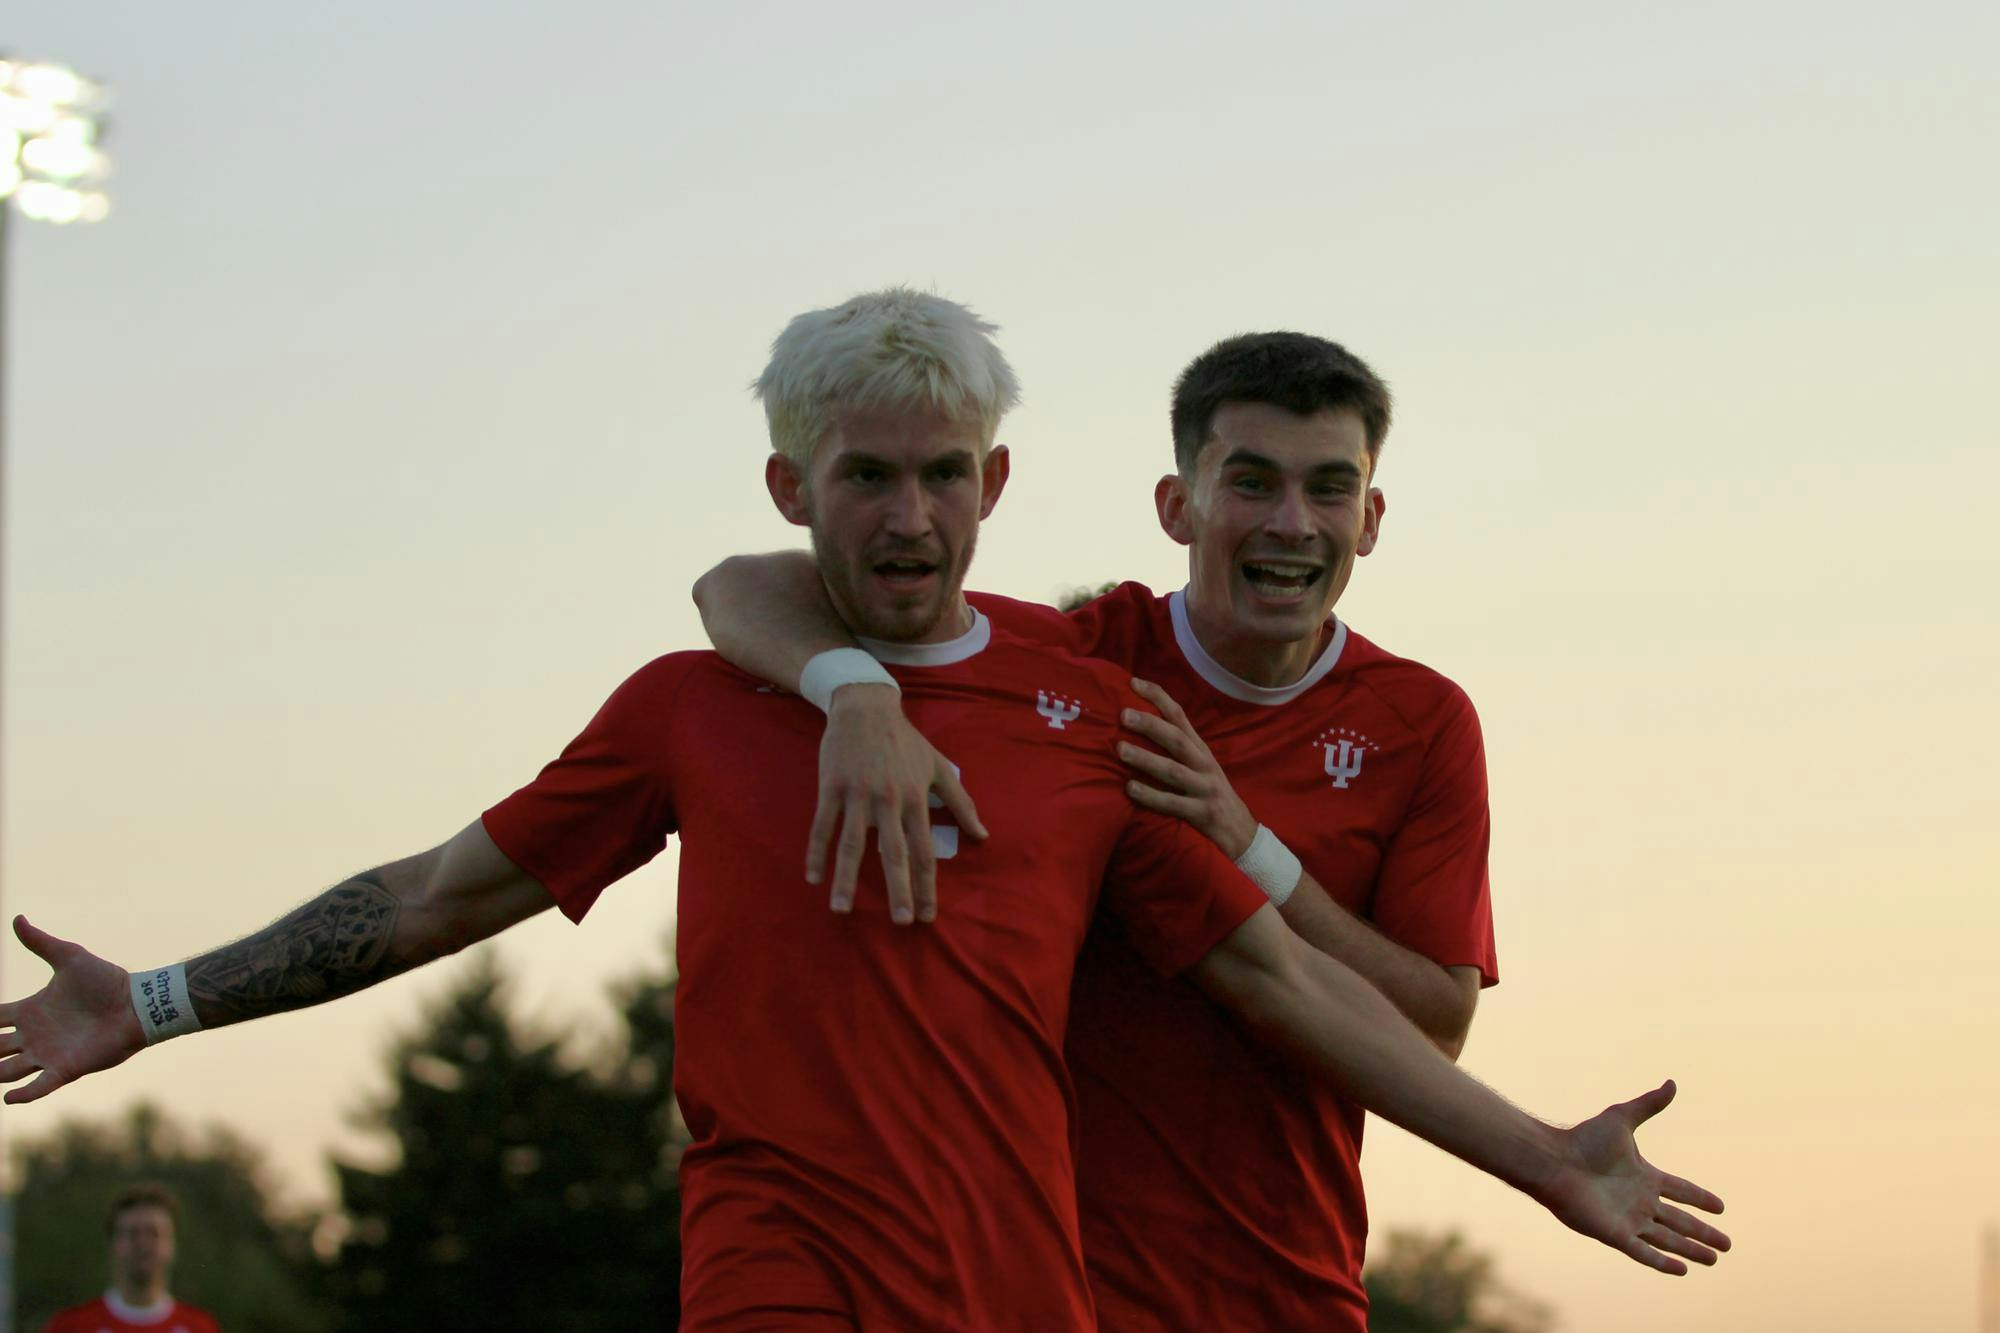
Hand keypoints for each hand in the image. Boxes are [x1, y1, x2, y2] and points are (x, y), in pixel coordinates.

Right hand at [0, 916, 146, 1104]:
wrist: (137, 1004)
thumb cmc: (106, 981)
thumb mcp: (69, 958)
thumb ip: (41, 942)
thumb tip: (18, 918)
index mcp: (31, 1011)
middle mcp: (34, 1035)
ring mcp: (47, 1054)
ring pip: (8, 1071)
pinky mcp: (65, 1069)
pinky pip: (39, 1087)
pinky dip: (23, 1095)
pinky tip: (8, 1097)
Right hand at [807, 684, 986, 923]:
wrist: (866, 707)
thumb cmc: (905, 741)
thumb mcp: (938, 767)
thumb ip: (960, 802)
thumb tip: (983, 835)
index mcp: (915, 799)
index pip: (924, 851)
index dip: (927, 885)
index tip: (927, 915)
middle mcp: (888, 801)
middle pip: (893, 853)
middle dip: (899, 890)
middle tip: (901, 922)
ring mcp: (858, 795)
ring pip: (851, 844)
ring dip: (846, 879)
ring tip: (841, 909)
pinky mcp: (831, 787)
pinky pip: (822, 826)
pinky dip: (817, 852)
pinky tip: (813, 877)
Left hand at [1118, 678, 1258, 859]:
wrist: (1242, 831)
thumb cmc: (1210, 794)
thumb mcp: (1198, 766)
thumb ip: (1175, 748)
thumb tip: (1138, 726)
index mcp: (1200, 749)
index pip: (1179, 715)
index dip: (1157, 697)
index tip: (1133, 682)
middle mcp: (1203, 764)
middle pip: (1176, 739)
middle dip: (1150, 725)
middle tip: (1123, 715)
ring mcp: (1204, 788)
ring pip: (1173, 770)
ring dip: (1146, 759)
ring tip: (1120, 750)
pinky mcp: (1202, 813)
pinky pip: (1173, 803)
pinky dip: (1151, 796)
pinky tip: (1130, 789)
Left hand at [1536, 1080, 1730, 1273]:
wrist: (1554, 1161)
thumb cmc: (1583, 1140)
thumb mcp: (1622, 1118)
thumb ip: (1648, 1104)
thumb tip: (1672, 1083)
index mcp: (1644, 1176)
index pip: (1681, 1191)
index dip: (1700, 1199)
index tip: (1721, 1207)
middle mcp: (1639, 1200)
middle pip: (1680, 1221)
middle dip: (1703, 1233)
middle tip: (1727, 1245)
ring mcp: (1628, 1219)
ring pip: (1668, 1240)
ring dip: (1690, 1250)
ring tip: (1713, 1260)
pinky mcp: (1615, 1234)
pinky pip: (1644, 1253)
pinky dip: (1663, 1262)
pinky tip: (1683, 1270)